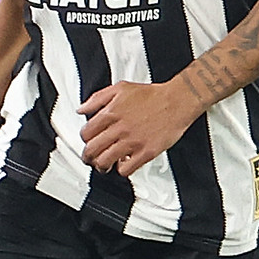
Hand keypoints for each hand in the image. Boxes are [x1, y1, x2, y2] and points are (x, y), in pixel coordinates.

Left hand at [77, 80, 200, 176]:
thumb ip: (97, 98)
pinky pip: (125, 170)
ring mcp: (132, 142)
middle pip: (92, 150)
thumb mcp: (120, 88)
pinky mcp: (146, 152)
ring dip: (101, 166)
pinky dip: (121, 170)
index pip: (86, 133)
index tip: (88, 141)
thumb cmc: (151, 95)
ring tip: (104, 165)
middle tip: (90, 158)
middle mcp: (120, 128)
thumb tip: (81, 109)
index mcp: (111, 113)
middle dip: (88, 157)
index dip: (84, 139)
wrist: (176, 101)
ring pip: (105, 161)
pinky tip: (124, 164)